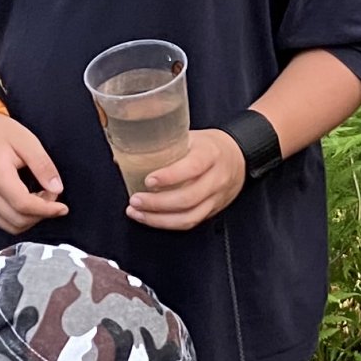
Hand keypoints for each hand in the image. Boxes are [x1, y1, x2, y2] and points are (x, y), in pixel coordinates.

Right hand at [0, 114, 69, 231]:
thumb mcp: (27, 141)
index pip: (24, 205)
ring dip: (31, 219)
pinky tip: (28, 202)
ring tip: (40, 198)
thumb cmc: (0, 132)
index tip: (63, 208)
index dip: (47, 210)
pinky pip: (2, 222)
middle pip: (18, 220)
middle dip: (41, 214)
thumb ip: (43, 165)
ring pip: (11, 226)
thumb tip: (57, 189)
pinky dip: (20, 218)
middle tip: (51, 194)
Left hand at [126, 129, 246, 230]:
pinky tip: (150, 219)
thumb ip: (162, 145)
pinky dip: (167, 224)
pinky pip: (190, 222)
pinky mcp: (212, 210)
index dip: (170, 176)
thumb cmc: (208, 146)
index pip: (192, 167)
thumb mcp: (190, 136)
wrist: (239, 157)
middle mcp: (216, 178)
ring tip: (137, 213)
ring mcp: (216, 197)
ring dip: (159, 219)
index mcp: (210, 154)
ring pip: (189, 216)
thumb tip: (122, 156)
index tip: (148, 180)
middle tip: (135, 200)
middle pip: (188, 197)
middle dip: (158, 203)